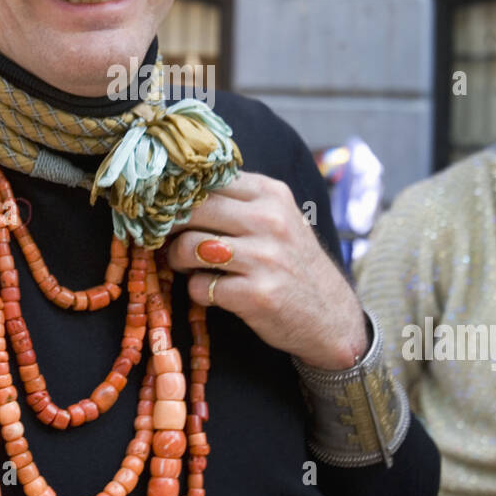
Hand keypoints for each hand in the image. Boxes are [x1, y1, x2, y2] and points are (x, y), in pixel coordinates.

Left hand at [164, 171, 367, 369]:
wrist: (329, 316)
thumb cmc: (292, 263)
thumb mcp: (277, 219)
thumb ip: (238, 201)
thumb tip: (178, 193)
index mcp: (271, 194)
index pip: (207, 179)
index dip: (178, 195)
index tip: (166, 209)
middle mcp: (269, 220)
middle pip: (193, 209)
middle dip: (170, 226)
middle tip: (166, 239)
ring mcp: (265, 258)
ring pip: (189, 247)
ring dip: (177, 259)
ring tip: (185, 266)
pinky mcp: (257, 294)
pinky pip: (200, 287)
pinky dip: (197, 291)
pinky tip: (211, 291)